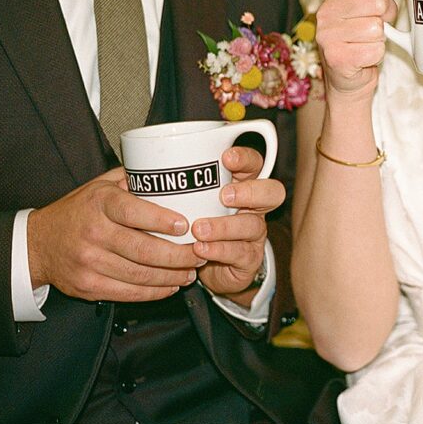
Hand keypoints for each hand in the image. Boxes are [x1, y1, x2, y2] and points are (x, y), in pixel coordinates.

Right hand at [28, 169, 204, 300]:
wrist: (38, 243)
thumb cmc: (78, 210)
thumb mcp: (100, 185)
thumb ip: (132, 179)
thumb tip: (171, 171)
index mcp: (99, 203)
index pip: (134, 212)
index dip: (162, 220)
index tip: (186, 225)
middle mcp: (93, 233)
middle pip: (143, 250)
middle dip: (179, 255)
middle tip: (200, 253)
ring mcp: (89, 262)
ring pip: (140, 275)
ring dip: (172, 276)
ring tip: (191, 271)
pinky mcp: (88, 286)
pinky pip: (128, 292)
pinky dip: (154, 292)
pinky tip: (170, 285)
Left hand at [192, 147, 283, 301]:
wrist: (205, 265)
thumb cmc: (196, 222)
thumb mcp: (189, 198)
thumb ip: (180, 181)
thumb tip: (149, 161)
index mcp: (241, 184)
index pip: (255, 163)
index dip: (246, 159)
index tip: (226, 158)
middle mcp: (254, 207)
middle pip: (272, 192)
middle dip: (250, 191)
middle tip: (223, 195)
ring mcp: (254, 233)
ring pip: (252, 225)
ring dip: (225, 226)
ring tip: (198, 229)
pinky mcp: (249, 258)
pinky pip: (241, 253)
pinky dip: (219, 250)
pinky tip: (201, 249)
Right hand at [315, 0, 398, 102]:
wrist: (349, 77)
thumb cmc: (359, 35)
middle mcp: (325, 12)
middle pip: (375, 2)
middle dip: (384, 15)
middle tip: (376, 23)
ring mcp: (327, 36)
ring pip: (376, 28)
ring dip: (380, 38)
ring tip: (369, 40)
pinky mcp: (336, 58)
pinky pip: (374, 49)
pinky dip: (376, 55)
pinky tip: (364, 56)